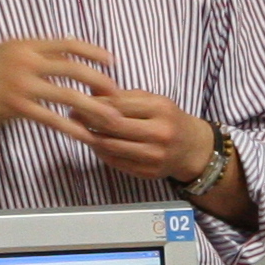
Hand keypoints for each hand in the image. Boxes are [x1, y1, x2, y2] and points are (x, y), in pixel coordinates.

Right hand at [0, 38, 122, 189]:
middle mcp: (26, 61)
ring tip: (111, 118)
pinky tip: (85, 136)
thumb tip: (63, 53)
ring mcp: (22, 84)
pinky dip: (72, 128)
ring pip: (67, 95)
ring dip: (93, 107)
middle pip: (73, 68)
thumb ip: (34, 53)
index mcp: (27, 45)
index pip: (68, 44)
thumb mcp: (7, 52)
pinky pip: (51, 119)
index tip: (112, 62)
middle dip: (100, 81)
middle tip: (117, 93)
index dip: (94, 52)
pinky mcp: (16, 106)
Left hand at [76, 89, 208, 184]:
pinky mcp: (148, 173)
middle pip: (113, 127)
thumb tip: (91, 92)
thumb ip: (123, 96)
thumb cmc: (168, 119)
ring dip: (90, 138)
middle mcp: (159, 133)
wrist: (192, 149)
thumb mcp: (152, 100)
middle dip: (88, 120)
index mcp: (161, 109)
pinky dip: (101, 152)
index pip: (119, 105)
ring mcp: (154, 156)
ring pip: (111, 146)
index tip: (77, 100)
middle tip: (72, 115)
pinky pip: (116, 162)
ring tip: (78, 129)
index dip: (95, 103)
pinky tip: (94, 143)